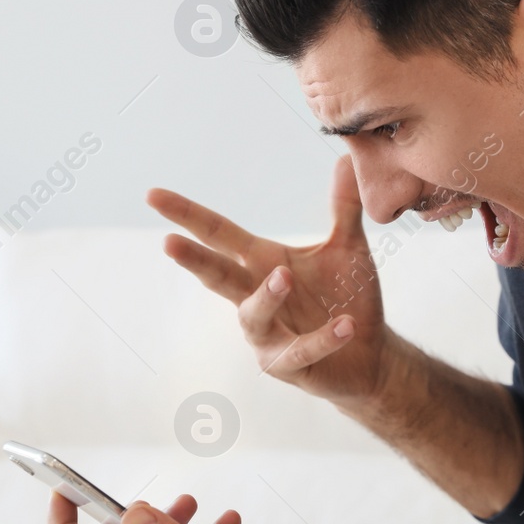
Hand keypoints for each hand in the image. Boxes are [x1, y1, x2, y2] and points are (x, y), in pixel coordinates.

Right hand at [146, 154, 397, 409]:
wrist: (369, 354)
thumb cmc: (347, 298)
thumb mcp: (348, 247)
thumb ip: (343, 207)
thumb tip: (345, 158)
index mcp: (261, 262)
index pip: (217, 234)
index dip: (186, 215)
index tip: (153, 195)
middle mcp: (254, 296)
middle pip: (217, 274)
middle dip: (193, 259)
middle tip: (168, 242)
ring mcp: (266, 335)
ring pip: (253, 316)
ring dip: (266, 296)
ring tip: (284, 276)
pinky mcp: (287, 365)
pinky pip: (302, 350)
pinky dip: (323, 338)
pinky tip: (345, 326)